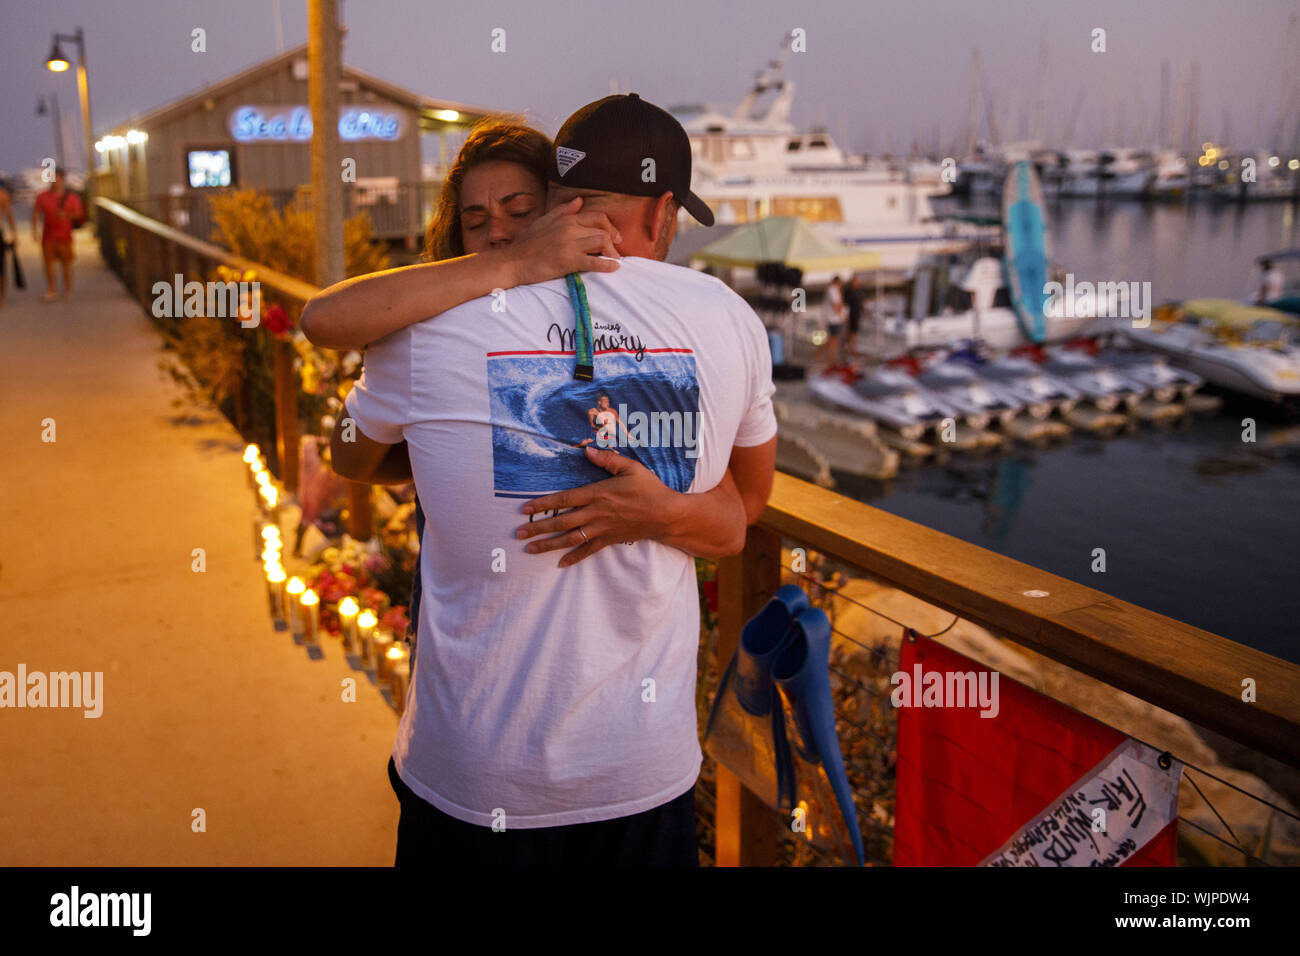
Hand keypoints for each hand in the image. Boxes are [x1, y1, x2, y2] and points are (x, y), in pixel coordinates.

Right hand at [507, 198, 620, 286]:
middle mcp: (569, 229)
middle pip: (602, 230)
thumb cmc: (527, 244)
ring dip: (612, 253)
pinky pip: (594, 262)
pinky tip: (613, 268)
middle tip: (615, 253)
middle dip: (613, 242)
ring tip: (614, 261)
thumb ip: (563, 211)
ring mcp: (569, 245)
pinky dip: (607, 265)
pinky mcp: (568, 261)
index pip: (597, 217)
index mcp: (566, 219)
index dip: (610, 227)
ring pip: (602, 241)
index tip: (615, 238)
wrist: (513, 261)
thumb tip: (579, 201)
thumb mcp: (543, 222)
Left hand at [514, 446, 681, 566]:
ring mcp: (602, 529)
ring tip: (529, 549)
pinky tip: (560, 563)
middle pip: (561, 522)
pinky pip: (588, 550)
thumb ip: (608, 460)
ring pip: (570, 539)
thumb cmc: (649, 488)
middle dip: (538, 528)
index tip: (525, 508)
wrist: (666, 515)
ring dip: (548, 544)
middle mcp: (596, 513)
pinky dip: (574, 557)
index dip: (543, 504)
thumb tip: (588, 452)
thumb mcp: (631, 468)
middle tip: (518, 533)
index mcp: (598, 494)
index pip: (564, 500)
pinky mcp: (610, 540)